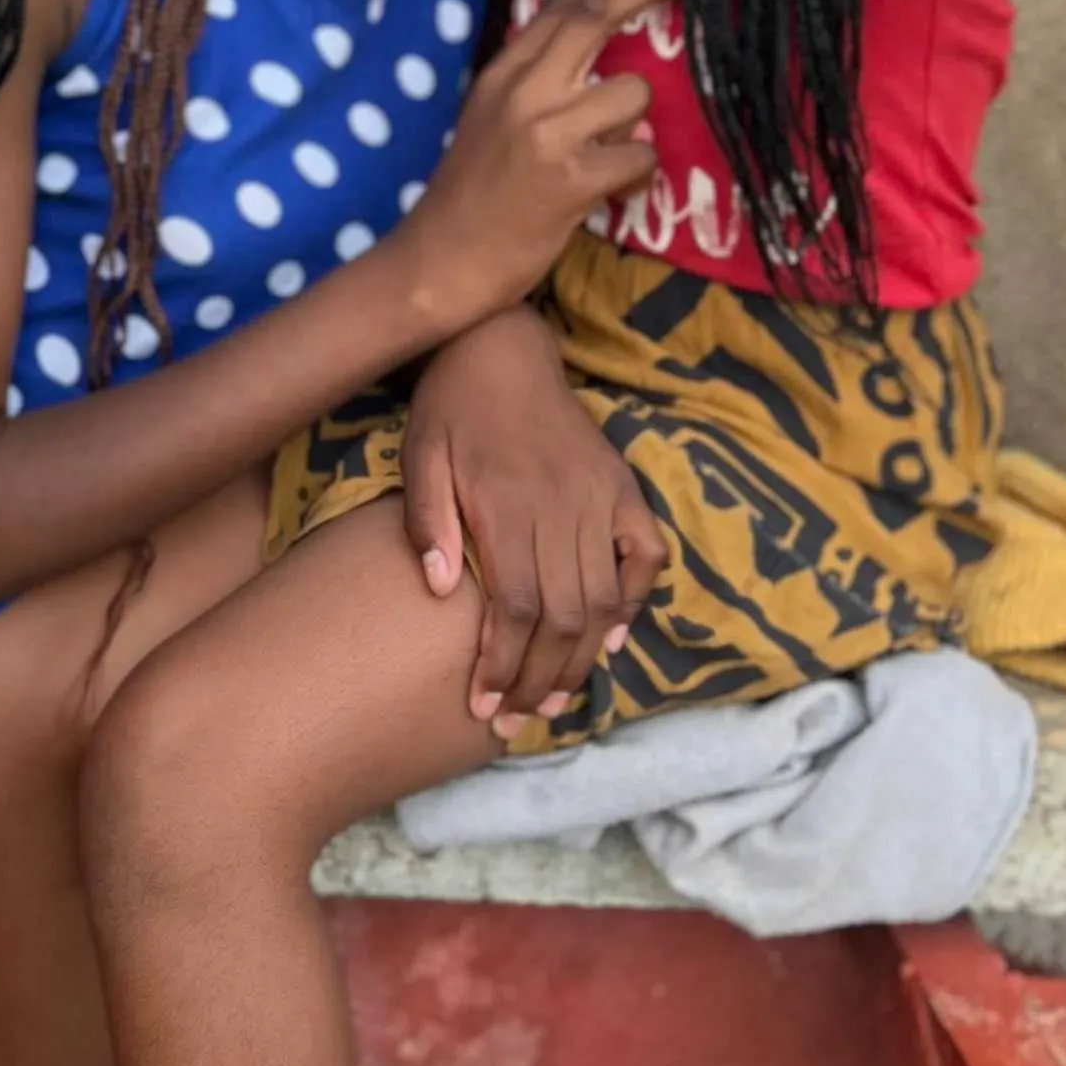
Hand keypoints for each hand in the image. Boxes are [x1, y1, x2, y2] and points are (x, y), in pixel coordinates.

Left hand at [402, 323, 664, 737]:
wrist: (501, 346)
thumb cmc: (450, 407)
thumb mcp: (420, 456)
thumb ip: (428, 521)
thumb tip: (443, 589)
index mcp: (508, 505)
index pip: (515, 608)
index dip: (502, 665)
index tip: (483, 705)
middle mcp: (563, 507)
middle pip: (563, 616)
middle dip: (539, 679)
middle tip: (515, 720)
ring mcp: (600, 497)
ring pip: (603, 597)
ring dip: (582, 657)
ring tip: (556, 699)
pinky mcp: (622, 486)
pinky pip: (644, 554)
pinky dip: (635, 600)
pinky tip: (612, 638)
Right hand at [403, 0, 669, 332]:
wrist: (440, 262)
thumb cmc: (470, 197)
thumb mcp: (489, 121)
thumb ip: (534, 85)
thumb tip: (600, 62)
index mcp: (500, 76)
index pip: (558, 8)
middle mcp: (521, 93)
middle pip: (594, 22)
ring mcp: (546, 134)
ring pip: (633, 94)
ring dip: (637, 121)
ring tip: (613, 151)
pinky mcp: (570, 180)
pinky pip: (639, 154)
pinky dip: (637, 172)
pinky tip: (614, 188)